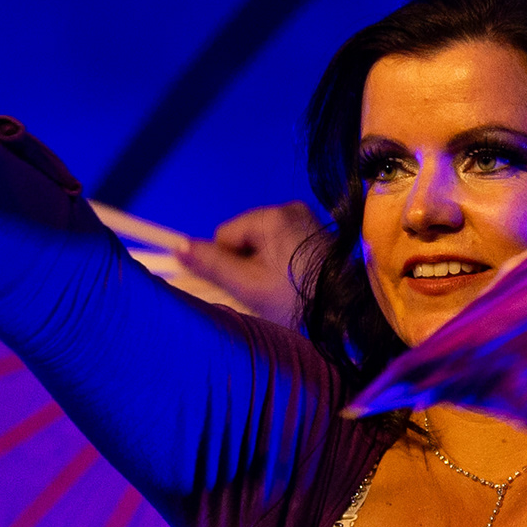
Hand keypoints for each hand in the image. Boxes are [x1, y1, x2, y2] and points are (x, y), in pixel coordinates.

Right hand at [172, 203, 326, 329]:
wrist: (349, 317)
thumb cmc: (297, 302)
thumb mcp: (249, 287)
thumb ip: (212, 265)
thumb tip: (177, 247)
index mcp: (273, 216)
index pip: (225, 234)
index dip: (227, 264)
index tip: (245, 285)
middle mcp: (291, 209)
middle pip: (244, 237)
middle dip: (247, 264)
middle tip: (266, 290)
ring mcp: (306, 220)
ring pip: (261, 243)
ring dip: (262, 266)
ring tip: (282, 289)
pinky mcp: (316, 234)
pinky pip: (281, 245)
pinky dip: (280, 264)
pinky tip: (293, 283)